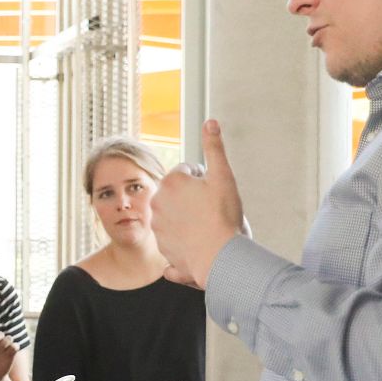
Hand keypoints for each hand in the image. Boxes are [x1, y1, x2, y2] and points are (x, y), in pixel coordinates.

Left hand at [152, 119, 245, 289]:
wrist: (220, 258)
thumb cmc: (223, 216)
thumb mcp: (223, 176)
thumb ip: (214, 147)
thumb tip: (210, 122)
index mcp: (170, 182)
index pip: (189, 172)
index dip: (206, 181)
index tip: (214, 194)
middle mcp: (158, 203)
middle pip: (181, 194)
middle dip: (194, 199)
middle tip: (212, 211)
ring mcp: (158, 226)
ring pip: (178, 216)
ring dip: (190, 219)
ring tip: (207, 228)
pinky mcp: (162, 247)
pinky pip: (177, 238)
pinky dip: (187, 241)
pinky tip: (201, 244)